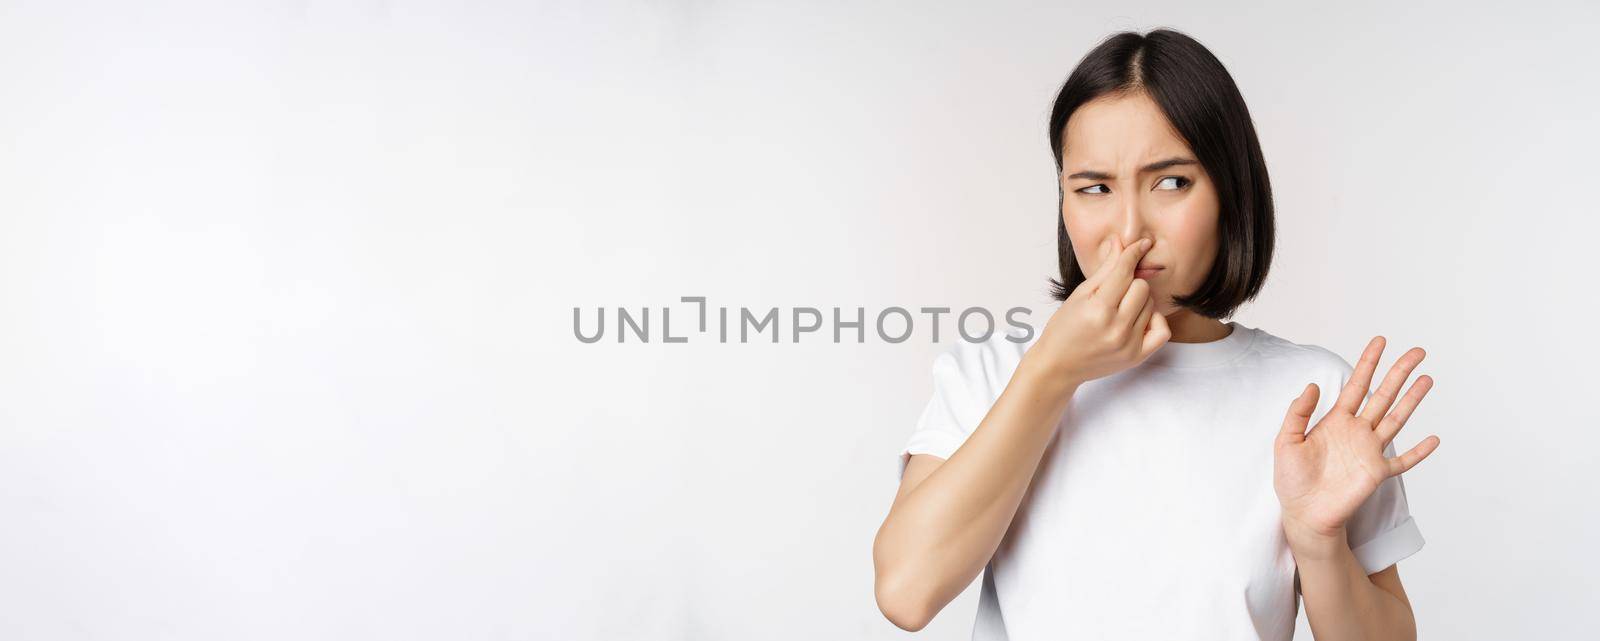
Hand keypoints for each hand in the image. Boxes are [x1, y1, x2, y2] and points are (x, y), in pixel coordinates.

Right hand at [1027, 236, 1170, 387]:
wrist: (1058, 365)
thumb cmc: (1064, 328)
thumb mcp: (1079, 295)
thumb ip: (1105, 269)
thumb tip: (1120, 242)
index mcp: (1098, 309)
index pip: (1124, 272)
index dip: (1132, 254)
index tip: (1141, 244)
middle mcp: (1116, 328)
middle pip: (1142, 287)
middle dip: (1130, 284)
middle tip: (1114, 293)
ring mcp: (1129, 344)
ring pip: (1151, 305)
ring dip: (1138, 302)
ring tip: (1119, 310)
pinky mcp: (1137, 356)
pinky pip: (1163, 330)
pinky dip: (1154, 320)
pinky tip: (1139, 320)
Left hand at [1274, 336, 1440, 549]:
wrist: (1303, 512)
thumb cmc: (1291, 479)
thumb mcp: (1286, 440)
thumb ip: (1299, 413)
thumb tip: (1313, 385)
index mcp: (1335, 420)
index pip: (1356, 385)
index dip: (1368, 363)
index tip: (1381, 341)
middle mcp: (1356, 431)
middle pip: (1383, 395)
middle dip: (1399, 373)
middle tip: (1417, 352)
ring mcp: (1369, 451)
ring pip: (1396, 419)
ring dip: (1412, 400)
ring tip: (1427, 379)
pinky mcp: (1377, 473)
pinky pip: (1403, 461)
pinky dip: (1419, 452)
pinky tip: (1434, 439)